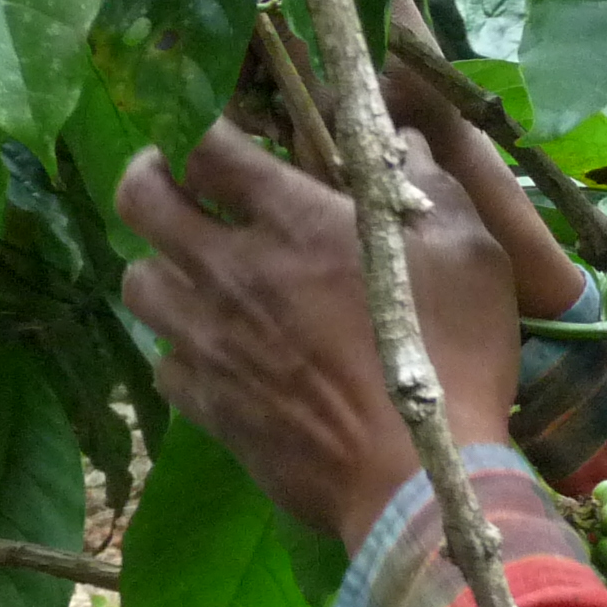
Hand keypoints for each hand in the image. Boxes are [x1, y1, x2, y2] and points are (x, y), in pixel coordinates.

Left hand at [117, 109, 525, 550]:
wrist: (419, 481)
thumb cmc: (453, 356)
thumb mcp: (470, 251)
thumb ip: (430, 185)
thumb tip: (405, 142)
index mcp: (291, 221)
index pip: (203, 143)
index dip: (202, 126)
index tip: (225, 132)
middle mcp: (231, 271)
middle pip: (138, 198)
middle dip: (152, 176)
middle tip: (185, 184)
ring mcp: (210, 342)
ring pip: (136, 281)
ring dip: (162, 265)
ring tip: (198, 271)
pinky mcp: (208, 406)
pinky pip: (164, 361)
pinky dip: (181, 347)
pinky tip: (218, 350)